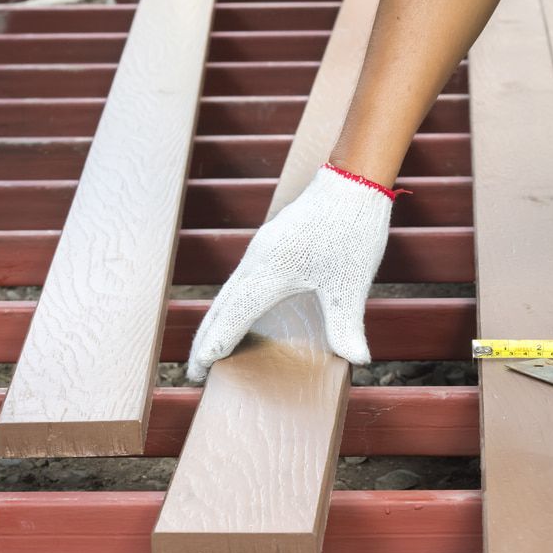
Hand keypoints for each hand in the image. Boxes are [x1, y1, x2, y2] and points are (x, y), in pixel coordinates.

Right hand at [186, 164, 394, 380]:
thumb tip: (358, 360)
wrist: (352, 180)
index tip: (198, 371)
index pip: (232, 319)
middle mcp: (257, 263)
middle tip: (195, 372)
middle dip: (206, 341)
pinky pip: (241, 280)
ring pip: (229, 292)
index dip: (214, 347)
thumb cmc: (351, 230)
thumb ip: (347, 325)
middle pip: (221, 308)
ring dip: (216, 321)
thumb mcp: (351, 284)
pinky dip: (231, 303)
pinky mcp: (272, 244)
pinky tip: (240, 311)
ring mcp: (262, 251)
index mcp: (269, 275)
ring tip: (210, 348)